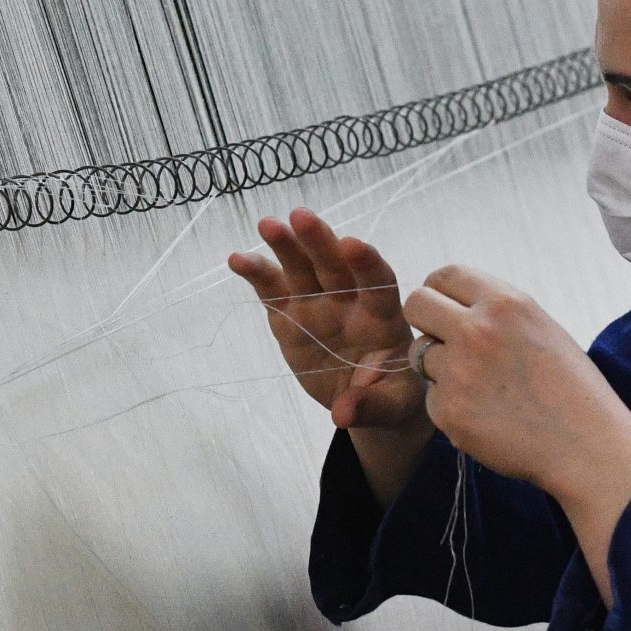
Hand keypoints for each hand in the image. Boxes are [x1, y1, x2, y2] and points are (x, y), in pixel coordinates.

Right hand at [229, 211, 425, 433]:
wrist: (369, 400)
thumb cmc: (393, 395)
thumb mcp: (393, 407)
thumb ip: (371, 407)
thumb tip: (344, 415)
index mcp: (384, 317)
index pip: (379, 283)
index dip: (367, 264)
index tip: (353, 245)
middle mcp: (350, 302)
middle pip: (335, 266)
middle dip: (319, 242)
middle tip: (301, 216)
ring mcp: (318, 306)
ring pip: (302, 270)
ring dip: (286, 247)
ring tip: (267, 225)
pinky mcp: (291, 316)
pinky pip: (273, 292)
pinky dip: (257, 274)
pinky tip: (238, 259)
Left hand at [403, 266, 630, 602]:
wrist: (586, 445)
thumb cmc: (572, 389)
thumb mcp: (542, 328)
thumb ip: (496, 313)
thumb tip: (455, 306)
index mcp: (506, 303)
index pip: (445, 274)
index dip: (439, 291)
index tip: (443, 309)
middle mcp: (476, 330)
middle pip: (416, 304)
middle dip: (425, 322)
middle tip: (445, 344)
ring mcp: (458, 371)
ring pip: (420, 355)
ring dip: (440, 369)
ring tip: (484, 389)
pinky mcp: (447, 410)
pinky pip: (431, 399)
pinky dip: (452, 408)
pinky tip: (488, 417)